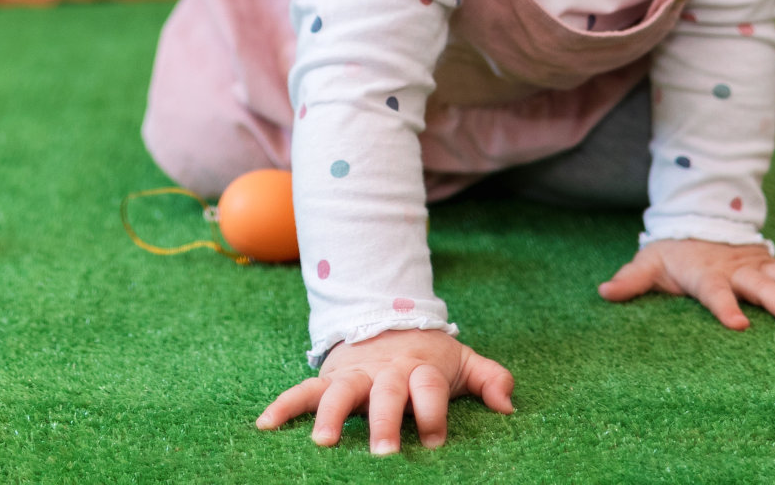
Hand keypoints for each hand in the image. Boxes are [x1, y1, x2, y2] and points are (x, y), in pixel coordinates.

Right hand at [255, 327, 513, 453]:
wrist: (388, 320)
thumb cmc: (428, 356)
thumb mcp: (462, 362)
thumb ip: (489, 378)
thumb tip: (510, 406)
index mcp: (420, 369)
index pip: (427, 388)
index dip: (433, 412)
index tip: (435, 442)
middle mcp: (386, 372)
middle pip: (385, 393)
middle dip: (384, 422)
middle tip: (384, 453)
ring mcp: (355, 375)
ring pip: (340, 392)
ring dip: (331, 416)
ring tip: (324, 443)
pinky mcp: (329, 378)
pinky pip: (302, 391)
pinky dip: (283, 405)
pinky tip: (265, 426)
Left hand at [598, 239, 774, 329]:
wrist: (696, 224)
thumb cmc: (672, 253)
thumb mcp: (649, 263)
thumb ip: (631, 279)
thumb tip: (603, 292)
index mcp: (705, 272)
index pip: (714, 291)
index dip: (724, 306)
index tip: (738, 325)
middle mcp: (736, 269)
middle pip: (761, 286)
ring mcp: (758, 266)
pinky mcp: (772, 265)